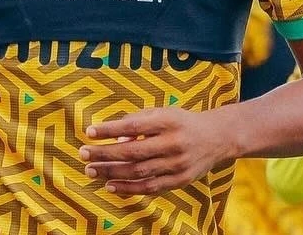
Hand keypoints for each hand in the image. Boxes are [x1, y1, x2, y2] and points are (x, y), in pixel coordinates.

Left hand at [79, 106, 237, 194]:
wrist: (218, 137)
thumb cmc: (183, 122)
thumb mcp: (164, 113)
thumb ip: (139, 121)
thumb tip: (116, 138)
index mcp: (169, 121)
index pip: (134, 126)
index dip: (110, 130)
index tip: (89, 132)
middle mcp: (174, 143)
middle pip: (133, 151)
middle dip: (105, 154)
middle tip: (83, 154)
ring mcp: (177, 164)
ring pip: (138, 172)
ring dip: (111, 172)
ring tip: (91, 170)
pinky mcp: (180, 180)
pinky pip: (150, 187)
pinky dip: (128, 188)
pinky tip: (110, 186)